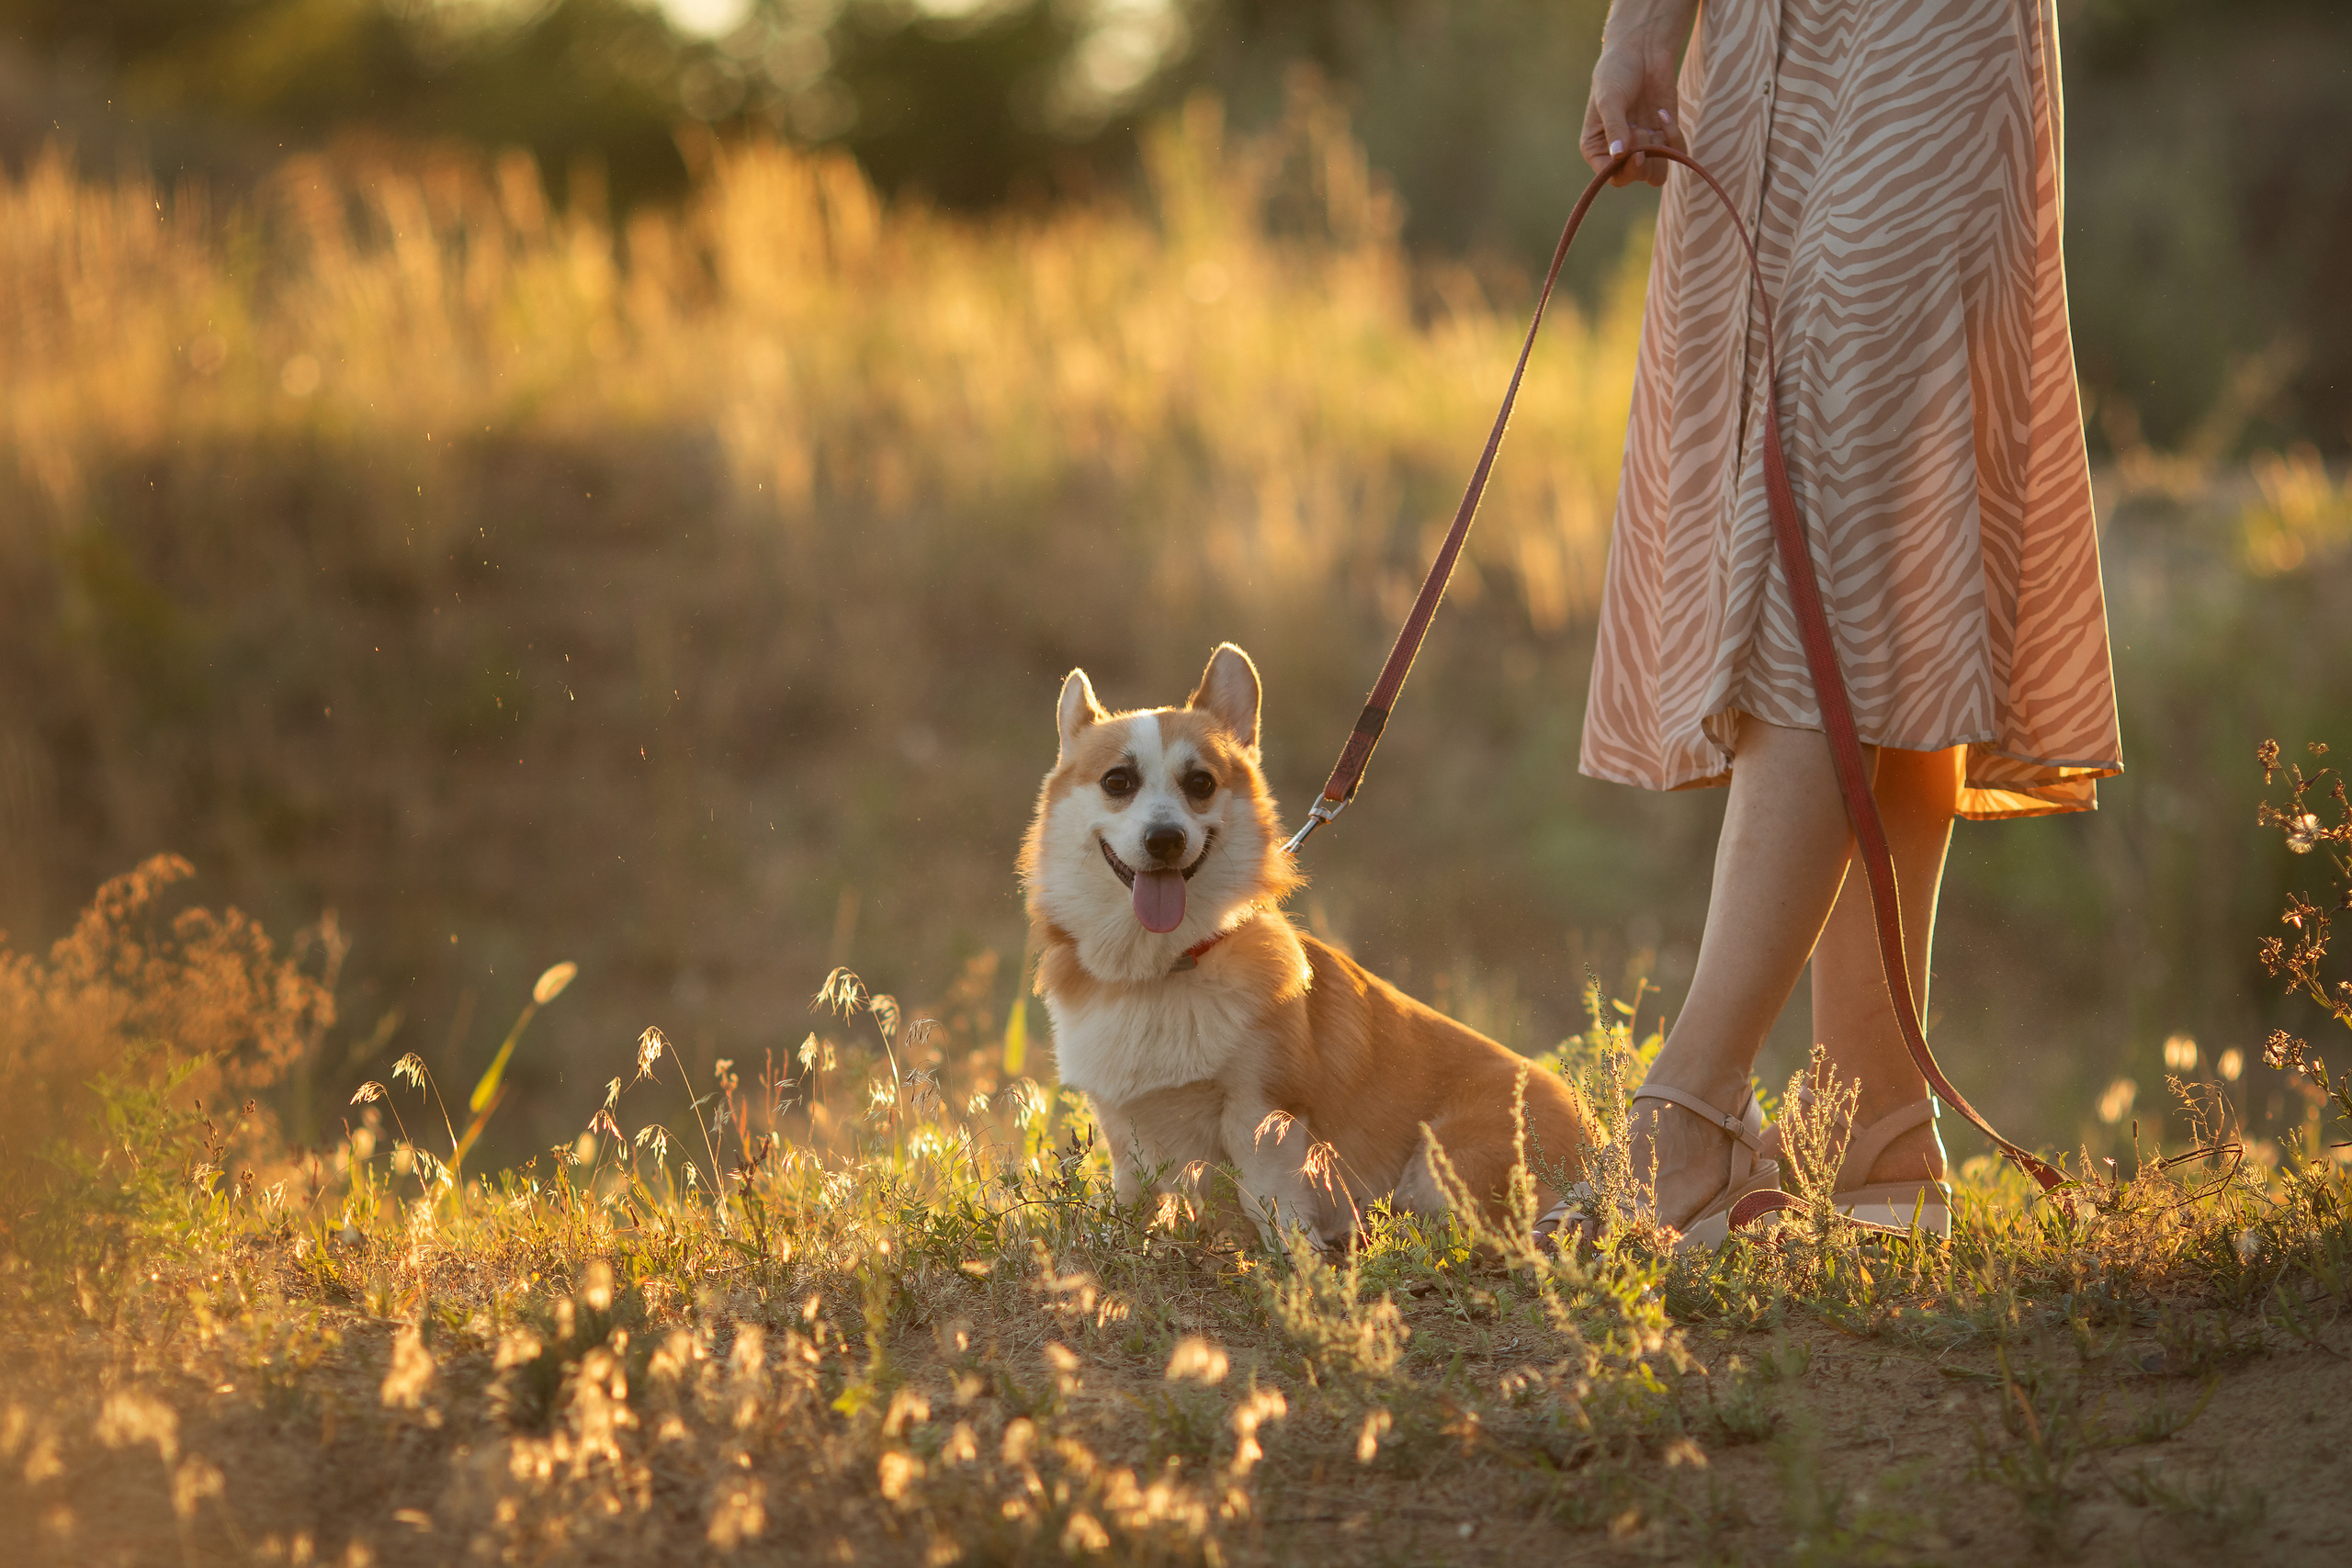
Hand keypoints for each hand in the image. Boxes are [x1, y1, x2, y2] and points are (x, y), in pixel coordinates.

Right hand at [1580, 0, 1695, 187]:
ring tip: (1652, 123)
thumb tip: (1617, 155)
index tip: (1636, 151)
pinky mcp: (1665, 136)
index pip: (1610, 176)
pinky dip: (1674, 138)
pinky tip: (1663, 113)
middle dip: (1642, 156)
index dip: (1625, 169)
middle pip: (1634, 177)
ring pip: (1655, 175)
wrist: (1642, 50)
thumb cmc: (1616, 72)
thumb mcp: (1609, 99)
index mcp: (1596, 148)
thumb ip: (1614, 128)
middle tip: (1641, 128)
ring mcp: (1643, 146)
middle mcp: (1618, 152)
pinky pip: (1675, 155)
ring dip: (1658, 152)